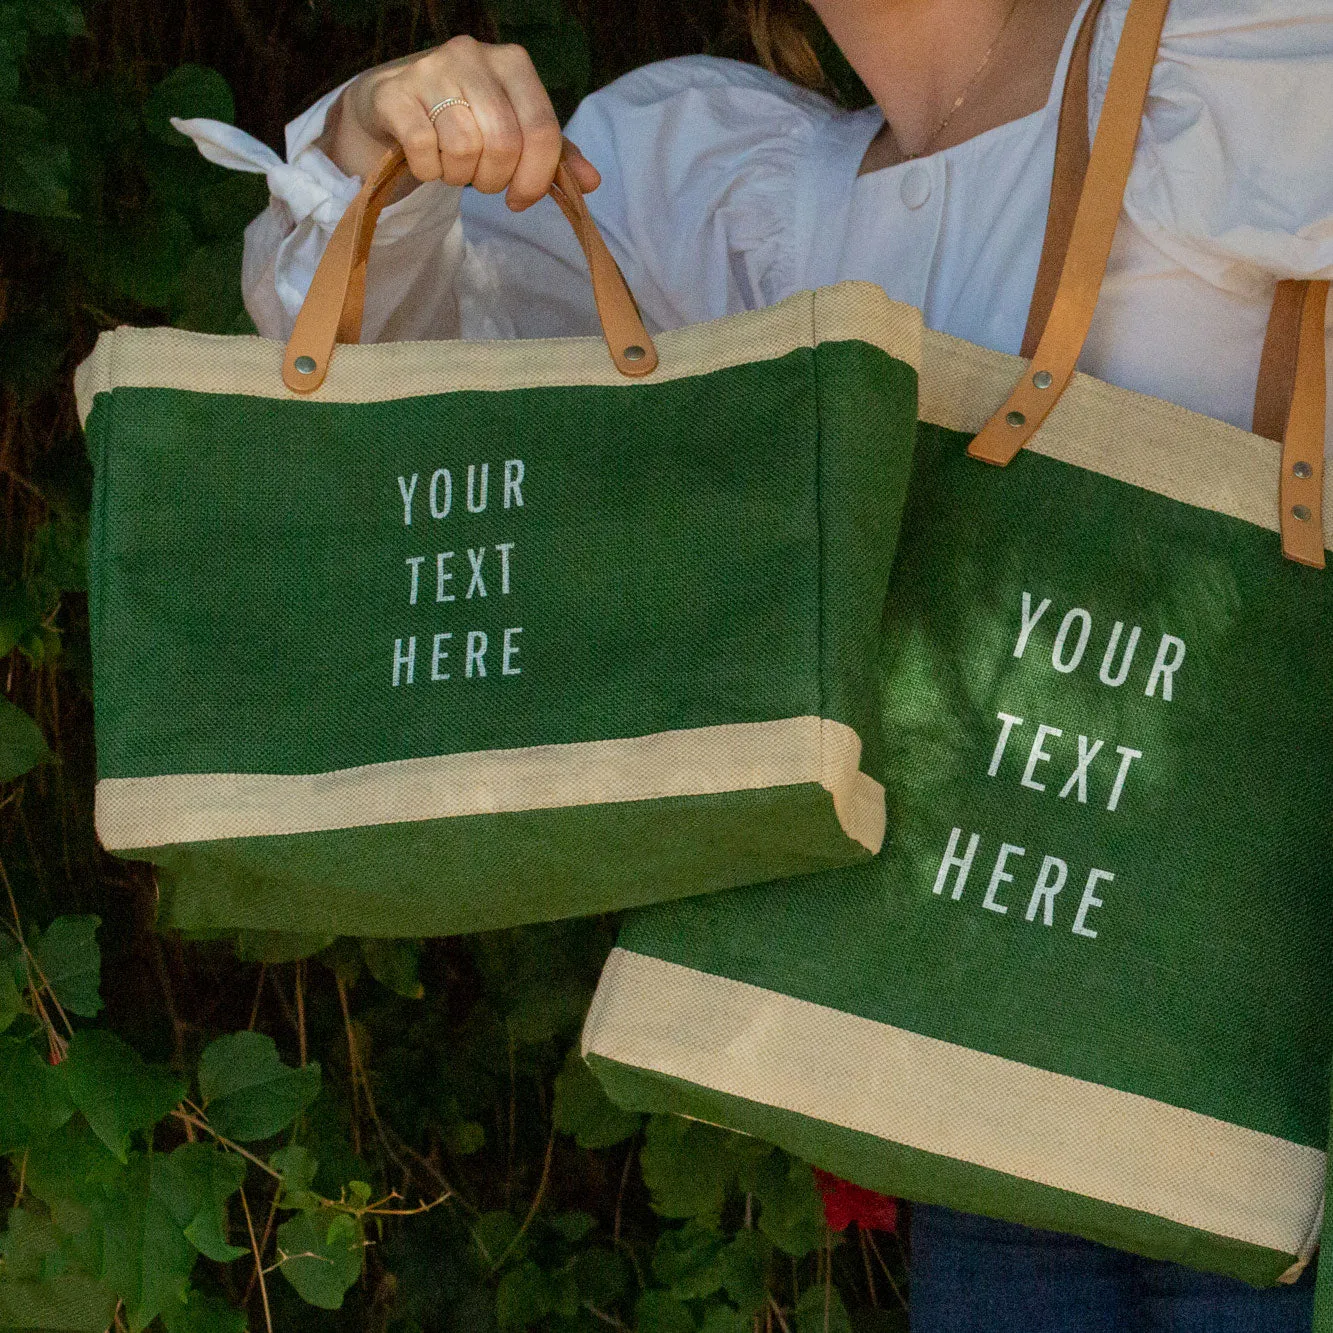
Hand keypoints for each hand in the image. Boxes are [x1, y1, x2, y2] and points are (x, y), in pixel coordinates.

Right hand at [324, 36, 600, 208]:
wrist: (393, 104)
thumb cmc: (463, 119)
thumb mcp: (515, 131)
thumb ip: (553, 154)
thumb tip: (592, 182)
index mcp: (512, 63)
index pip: (542, 129)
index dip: (536, 178)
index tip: (520, 200)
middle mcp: (473, 55)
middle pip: (504, 143)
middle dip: (494, 179)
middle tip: (481, 181)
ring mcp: (430, 69)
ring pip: (464, 147)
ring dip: (459, 176)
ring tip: (453, 166)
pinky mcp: (395, 93)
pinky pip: (424, 149)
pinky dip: (428, 171)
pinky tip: (426, 160)